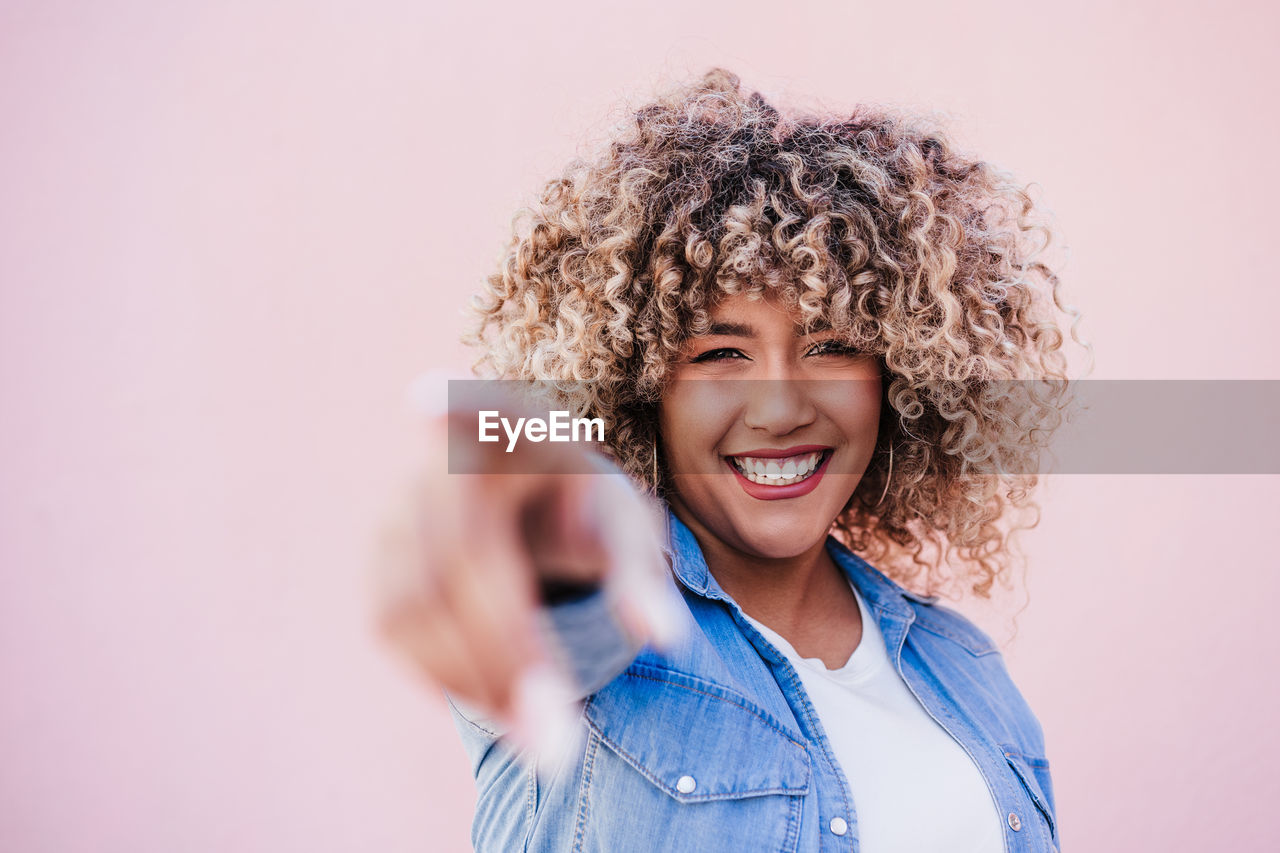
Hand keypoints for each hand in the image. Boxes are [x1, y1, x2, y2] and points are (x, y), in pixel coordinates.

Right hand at [369, 376, 683, 759]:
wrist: (523, 513)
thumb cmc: (586, 515)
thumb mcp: (627, 530)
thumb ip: (643, 574)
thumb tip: (663, 638)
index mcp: (517, 432)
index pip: (486, 412)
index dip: (454, 408)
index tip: (428, 402)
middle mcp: (442, 459)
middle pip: (459, 556)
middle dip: (508, 656)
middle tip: (558, 749)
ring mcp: (398, 506)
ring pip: (415, 602)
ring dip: (474, 681)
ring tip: (542, 743)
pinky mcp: (378, 556)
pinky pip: (394, 625)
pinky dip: (444, 675)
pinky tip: (501, 705)